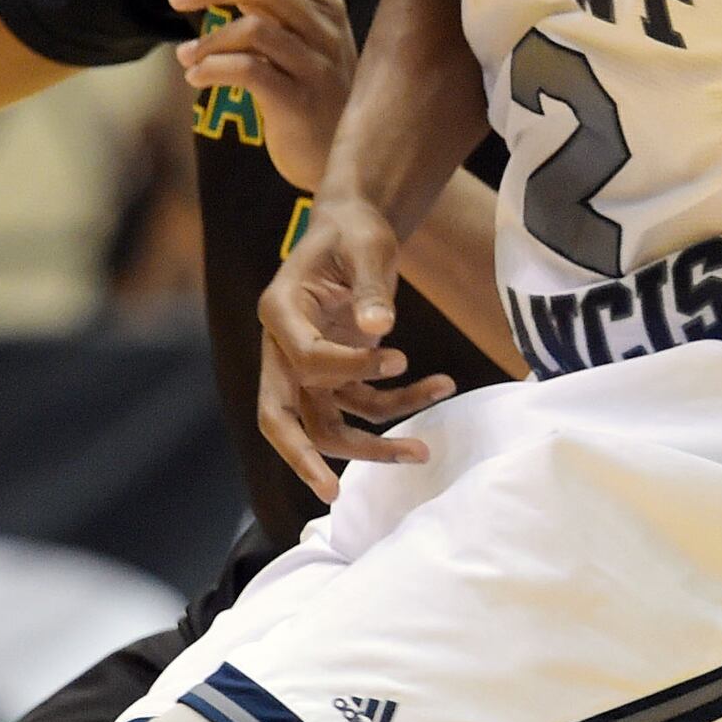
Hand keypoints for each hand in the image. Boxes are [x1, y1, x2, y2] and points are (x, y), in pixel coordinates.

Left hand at [171, 0, 357, 191]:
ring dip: (208, 38)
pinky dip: (212, 69)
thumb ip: (273, 12)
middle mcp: (328, 31)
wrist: (336, 159)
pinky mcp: (299, 104)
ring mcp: (317, 67)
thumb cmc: (311, 95)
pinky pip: (248, 71)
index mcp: (328, 8)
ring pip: (254, 29)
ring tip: (185, 55)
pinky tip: (195, 77)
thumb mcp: (302, 44)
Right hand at [255, 194, 449, 499]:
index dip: (350, 366)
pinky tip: (442, 386)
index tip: (398, 359)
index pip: (304, 360)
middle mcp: (283, 347)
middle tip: (330, 494)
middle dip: (302, 458)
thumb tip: (381, 327)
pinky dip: (400, 405)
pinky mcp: (335, 375)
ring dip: (373, 444)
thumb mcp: (368, 247)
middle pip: (279, 417)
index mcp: (279, 310)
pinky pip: (361, 405)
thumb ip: (372, 287)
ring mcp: (307, 367)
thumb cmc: (355, 232)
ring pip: (327, 424)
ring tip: (422, 453)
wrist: (355, 227)